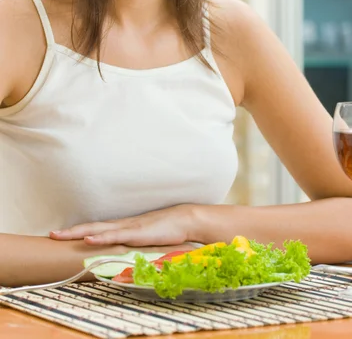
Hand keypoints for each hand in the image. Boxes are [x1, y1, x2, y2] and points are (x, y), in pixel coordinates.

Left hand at [49, 204, 195, 246]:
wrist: (185, 219)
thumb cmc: (167, 229)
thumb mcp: (146, 237)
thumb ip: (135, 241)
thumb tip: (124, 249)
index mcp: (123, 226)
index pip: (96, 228)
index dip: (78, 231)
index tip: (61, 234)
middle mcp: (122, 225)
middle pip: (91, 227)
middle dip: (70, 232)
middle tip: (51, 234)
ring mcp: (128, 228)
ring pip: (98, 230)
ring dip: (78, 233)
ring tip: (60, 235)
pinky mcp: (137, 233)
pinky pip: (115, 236)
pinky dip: (100, 238)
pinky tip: (88, 240)